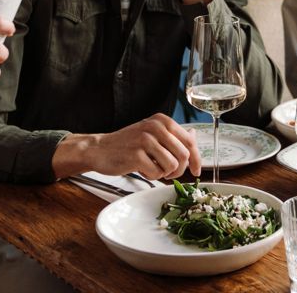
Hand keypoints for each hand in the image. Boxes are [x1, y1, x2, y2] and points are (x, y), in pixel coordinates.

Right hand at [53, 114, 202, 180]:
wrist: (100, 149)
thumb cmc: (128, 144)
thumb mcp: (152, 134)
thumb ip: (173, 136)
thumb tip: (195, 136)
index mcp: (163, 120)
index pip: (190, 141)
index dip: (196, 159)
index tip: (196, 171)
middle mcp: (156, 126)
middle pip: (184, 155)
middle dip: (180, 170)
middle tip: (168, 173)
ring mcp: (145, 139)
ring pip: (172, 165)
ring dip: (165, 173)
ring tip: (153, 169)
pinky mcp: (136, 154)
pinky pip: (157, 173)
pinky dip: (152, 176)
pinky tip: (142, 169)